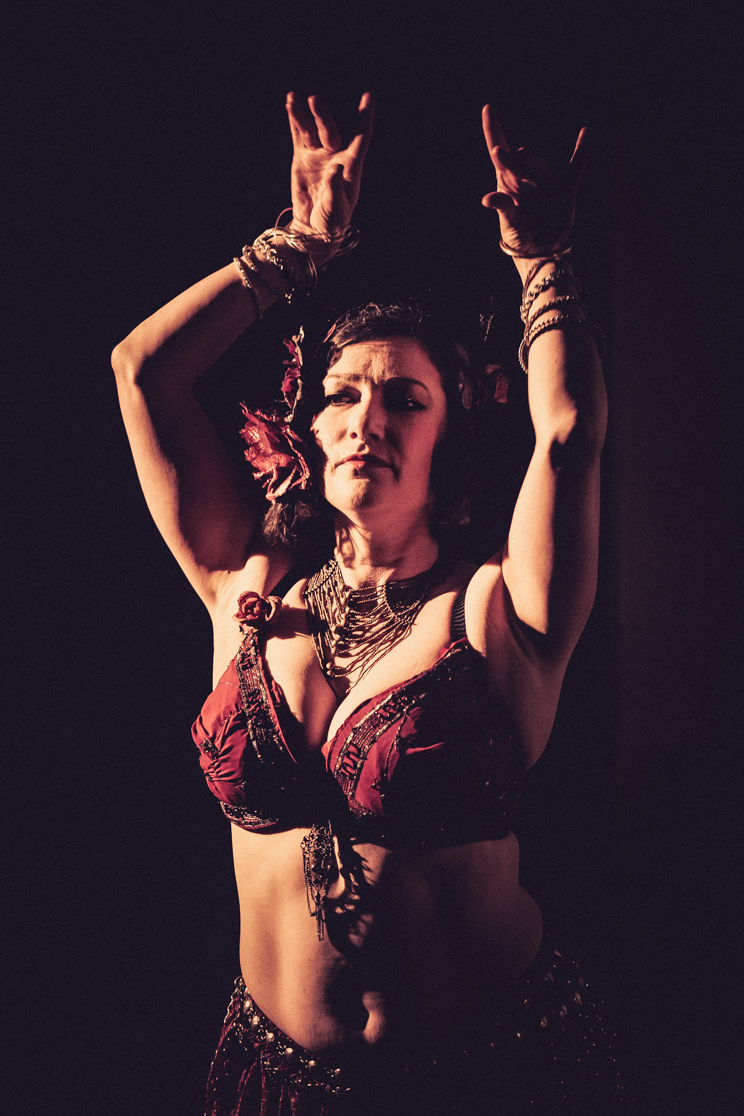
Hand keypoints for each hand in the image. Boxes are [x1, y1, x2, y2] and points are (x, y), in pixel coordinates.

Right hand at [286, 92, 373, 241]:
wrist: (314, 228)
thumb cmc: (332, 221)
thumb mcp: (336, 210)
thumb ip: (336, 190)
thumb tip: (336, 169)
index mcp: (351, 168)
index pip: (360, 139)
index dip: (364, 118)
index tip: (368, 97)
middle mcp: (336, 156)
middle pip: (331, 131)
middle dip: (323, 116)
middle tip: (314, 101)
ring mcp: (319, 155)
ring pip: (312, 130)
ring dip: (304, 115)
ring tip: (294, 99)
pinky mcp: (303, 158)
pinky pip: (300, 136)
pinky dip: (295, 121)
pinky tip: (291, 103)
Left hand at [481, 106, 587, 256]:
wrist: (543, 250)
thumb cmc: (520, 236)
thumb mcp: (510, 224)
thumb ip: (503, 208)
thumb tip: (486, 199)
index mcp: (507, 181)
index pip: (499, 150)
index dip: (493, 129)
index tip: (487, 108)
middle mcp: (526, 175)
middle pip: (520, 158)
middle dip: (515, 166)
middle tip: (514, 177)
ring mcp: (546, 180)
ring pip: (542, 168)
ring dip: (539, 185)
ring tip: (540, 202)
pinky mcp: (566, 188)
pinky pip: (575, 166)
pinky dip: (581, 150)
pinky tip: (585, 132)